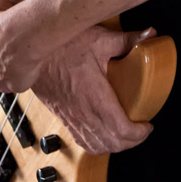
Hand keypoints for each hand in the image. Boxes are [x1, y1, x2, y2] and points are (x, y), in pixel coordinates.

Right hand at [31, 25, 156, 154]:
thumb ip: (127, 39)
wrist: (30, 53)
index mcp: (95, 97)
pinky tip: (103, 136)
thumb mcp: (99, 39)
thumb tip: (150, 34)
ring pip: (96, 147)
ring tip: (126, 135)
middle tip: (141, 130)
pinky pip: (82, 142)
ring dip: (114, 146)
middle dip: (131, 142)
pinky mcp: (63, 118)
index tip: (148, 125)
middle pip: (112, 144)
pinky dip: (96, 145)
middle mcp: (83, 113)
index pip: (121, 129)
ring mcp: (72, 119)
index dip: (139, 133)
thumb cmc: (62, 46)